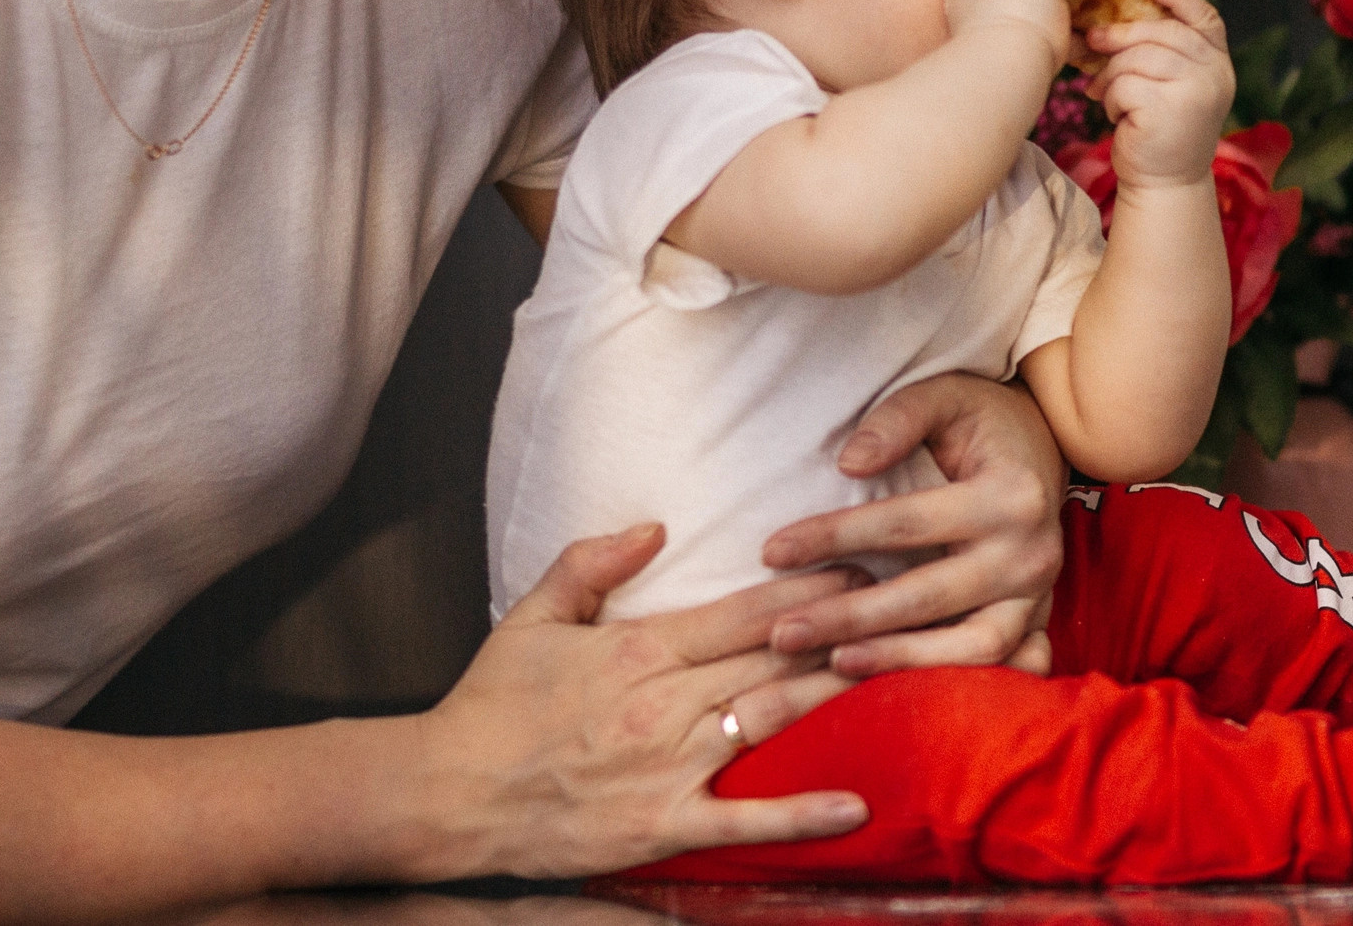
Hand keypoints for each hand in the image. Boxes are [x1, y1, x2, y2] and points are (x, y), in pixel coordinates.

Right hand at [417, 524, 867, 877]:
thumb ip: (593, 562)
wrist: (449, 792)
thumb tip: (658, 525)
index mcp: (640, 650)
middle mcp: (664, 705)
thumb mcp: (534, 615)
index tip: (859, 563)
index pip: (744, 612)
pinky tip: (857, 806)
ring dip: (838, 699)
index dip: (808, 588)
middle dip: (842, 632)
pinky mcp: (663, 826)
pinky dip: (801, 815)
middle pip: (773, 661)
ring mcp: (668, 768)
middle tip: (903, 608)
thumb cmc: (492, 703)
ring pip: (771, 724)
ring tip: (902, 676)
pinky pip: (744, 821)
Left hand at [759, 374, 1066, 676]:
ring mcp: (1037, 597)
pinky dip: (944, 682)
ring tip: (832, 665)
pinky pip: (991, 668)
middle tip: (783, 633)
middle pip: (928, 596)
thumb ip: (898, 419)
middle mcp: (1030, 553)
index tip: (771, 551)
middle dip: (850, 618)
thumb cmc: (983, 419)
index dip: (835, 536)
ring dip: (898, 661)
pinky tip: (889, 690)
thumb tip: (849, 463)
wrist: (1047, 447)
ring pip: (969, 649)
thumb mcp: (945, 395)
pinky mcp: (1036, 624)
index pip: (906, 523)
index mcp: (1010, 494)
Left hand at [1083, 0, 1234, 186]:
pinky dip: (1110, 97)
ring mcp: (1196, 91)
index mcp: (1218, 63)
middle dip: (1120, 36)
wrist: (1165, 182)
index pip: (1205, 18)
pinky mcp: (1169, 110)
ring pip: (1138, 57)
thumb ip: (1163, 53)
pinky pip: (1125, 83)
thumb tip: (1116, 17)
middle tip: (1093, 40)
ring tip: (1105, 94)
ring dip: (1112, 75)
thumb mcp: (1171, 85)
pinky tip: (1114, 114)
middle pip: (1161, 33)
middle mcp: (1215, 74)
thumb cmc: (1160, 129)